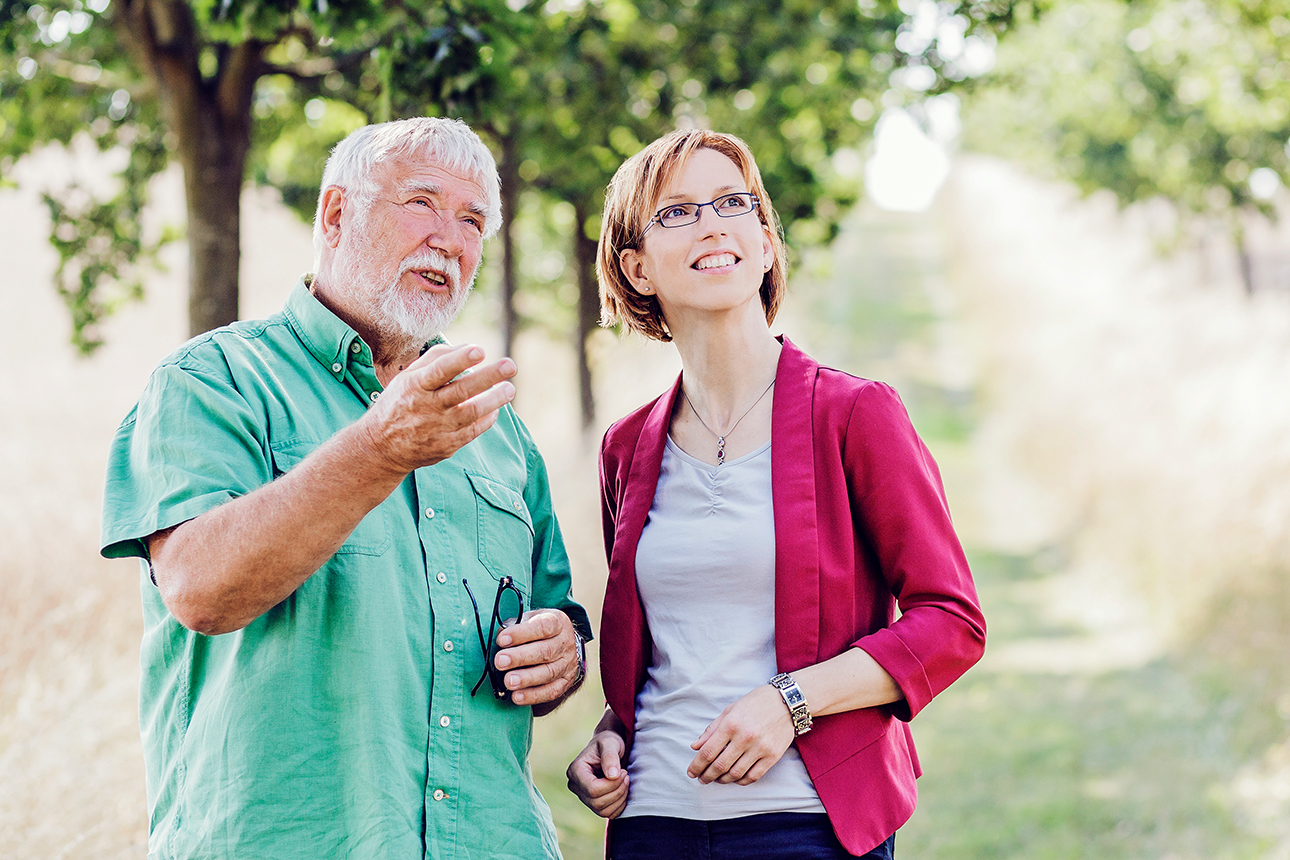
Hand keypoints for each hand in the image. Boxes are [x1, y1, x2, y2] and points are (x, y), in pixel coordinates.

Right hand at [358, 344, 516, 475]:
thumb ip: (436, 359)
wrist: (381, 447)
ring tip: (509, 389)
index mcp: (414, 386)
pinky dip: (487, 419)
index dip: (460, 359)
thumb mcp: (407, 377)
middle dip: (489, 377)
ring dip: (494, 400)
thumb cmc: (399, 403)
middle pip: (461, 391)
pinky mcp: (445, 446)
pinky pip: (472, 431)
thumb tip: (469, 347)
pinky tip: (495, 409)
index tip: (480, 350)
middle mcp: (425, 407)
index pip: (439, 370)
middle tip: (511, 365)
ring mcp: (436, 428)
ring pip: (471, 412)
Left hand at [493, 608, 581, 706]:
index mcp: (557, 622)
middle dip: (520, 657)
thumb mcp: (531, 619)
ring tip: (508, 681)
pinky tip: (517, 697)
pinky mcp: (565, 682)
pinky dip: (533, 695)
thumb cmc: (540, 630)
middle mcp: (565, 643)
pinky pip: (551, 691)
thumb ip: (515, 626)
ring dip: (526, 679)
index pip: (542, 626)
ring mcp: (567, 664)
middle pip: (545, 651)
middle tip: (500, 662)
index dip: (521, 633)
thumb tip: (500, 639)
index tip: (502, 640)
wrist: (564, 644)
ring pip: (548, 673)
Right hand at [566, 729, 629, 817]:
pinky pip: (608, 814)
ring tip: (625, 781)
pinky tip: (623, 790)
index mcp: (575, 771)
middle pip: (597, 802)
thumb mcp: (610, 742)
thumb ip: (610, 756)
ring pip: (602, 811)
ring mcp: (583, 796)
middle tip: (626, 775)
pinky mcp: (593, 803)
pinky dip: (619, 806)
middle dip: (618, 791)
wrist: (608, 748)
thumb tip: (612, 776)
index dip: (612, 785)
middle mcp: (575, 786)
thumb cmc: (608, 742)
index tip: (623, 771)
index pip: (592, 789)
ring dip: (620, 798)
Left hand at [687, 684, 795, 784]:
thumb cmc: (756, 703)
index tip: (691, 772)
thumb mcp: (730, 710)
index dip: (697, 765)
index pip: (708, 751)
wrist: (787, 702)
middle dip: (706, 776)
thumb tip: (695, 746)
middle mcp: (745, 737)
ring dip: (722, 780)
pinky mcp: (772, 756)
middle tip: (701, 779)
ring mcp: (760, 748)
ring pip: (735, 774)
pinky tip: (734, 779)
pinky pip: (753, 776)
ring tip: (716, 779)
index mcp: (731, 724)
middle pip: (720, 765)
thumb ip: (711, 729)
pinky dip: (741, 781)